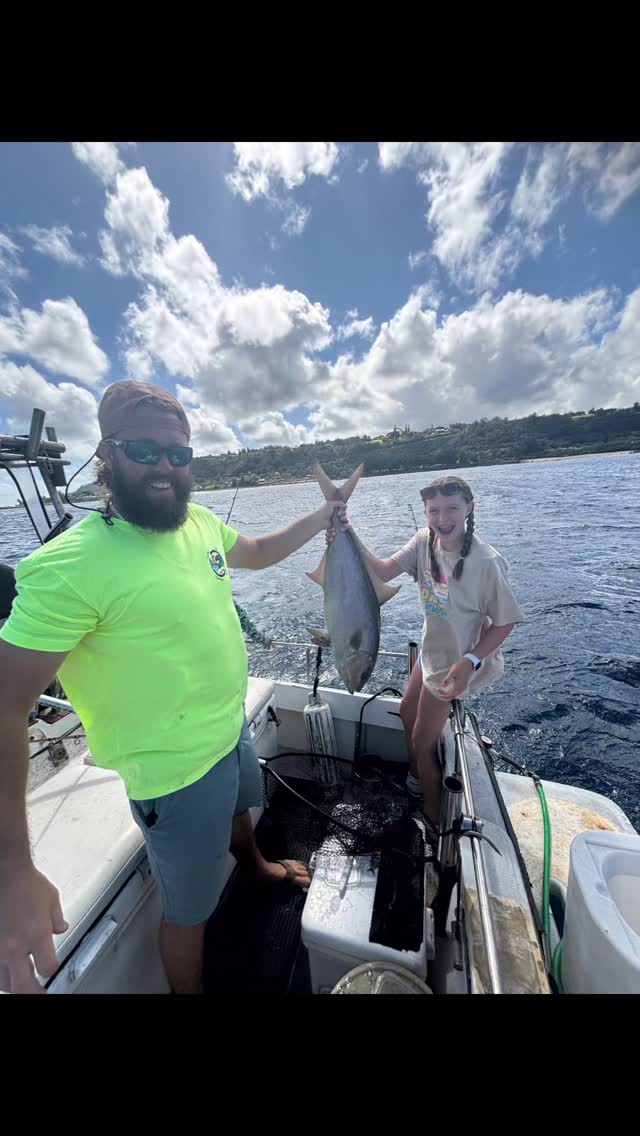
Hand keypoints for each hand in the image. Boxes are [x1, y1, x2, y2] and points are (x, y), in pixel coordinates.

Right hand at [0, 865, 67, 994]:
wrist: (4, 872)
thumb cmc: (25, 882)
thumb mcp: (51, 898)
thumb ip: (57, 918)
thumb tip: (61, 928)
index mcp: (36, 935)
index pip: (48, 968)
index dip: (52, 970)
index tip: (53, 967)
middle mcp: (16, 945)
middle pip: (24, 985)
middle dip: (34, 993)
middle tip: (39, 993)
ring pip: (4, 981)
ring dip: (14, 985)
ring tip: (21, 984)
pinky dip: (0, 974)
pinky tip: (4, 972)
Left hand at [321, 501, 348, 543]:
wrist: (318, 520)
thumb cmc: (323, 511)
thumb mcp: (330, 504)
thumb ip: (338, 503)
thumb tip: (345, 505)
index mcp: (334, 509)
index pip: (343, 511)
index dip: (343, 512)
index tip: (339, 513)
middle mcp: (335, 515)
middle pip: (344, 517)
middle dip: (344, 518)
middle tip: (341, 518)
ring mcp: (334, 522)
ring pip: (343, 524)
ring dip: (344, 525)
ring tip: (342, 525)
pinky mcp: (333, 527)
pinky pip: (339, 529)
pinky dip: (338, 529)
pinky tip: (334, 529)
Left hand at [439, 657, 473, 699]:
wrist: (468, 664)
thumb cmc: (460, 667)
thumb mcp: (452, 672)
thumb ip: (448, 679)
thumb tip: (443, 685)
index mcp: (459, 686)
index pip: (452, 695)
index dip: (445, 696)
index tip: (439, 695)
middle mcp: (462, 688)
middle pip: (453, 696)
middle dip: (446, 695)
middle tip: (439, 692)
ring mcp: (464, 687)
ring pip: (456, 694)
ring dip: (449, 694)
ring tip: (442, 691)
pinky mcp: (464, 685)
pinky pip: (458, 691)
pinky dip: (452, 692)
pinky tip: (448, 689)